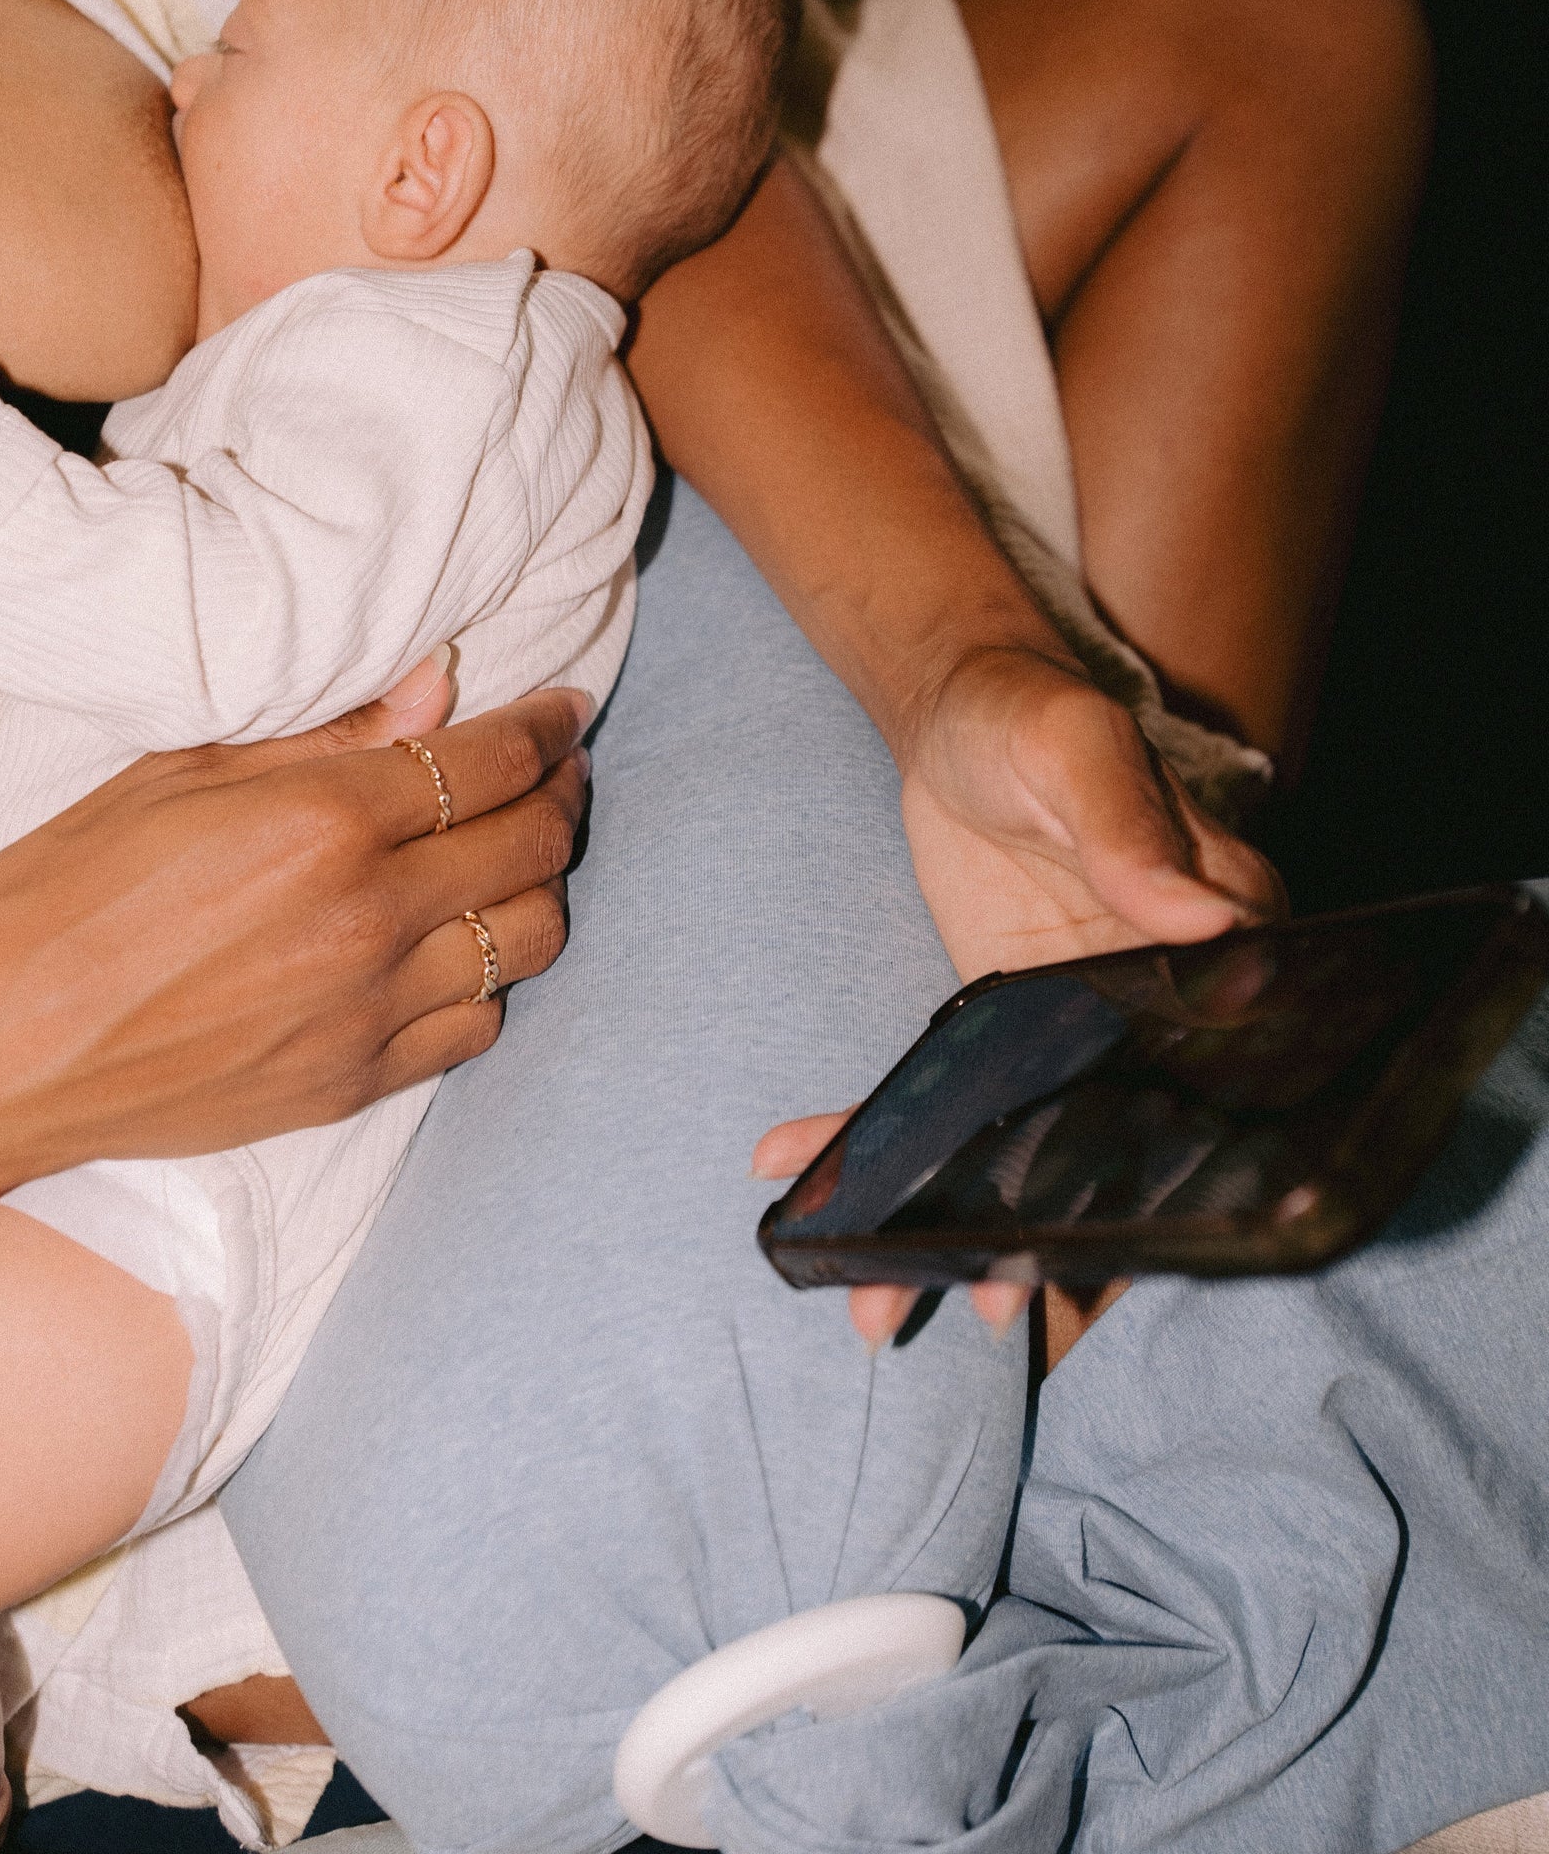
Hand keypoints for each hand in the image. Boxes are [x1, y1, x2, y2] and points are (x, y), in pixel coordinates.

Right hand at [0, 662, 591, 1248]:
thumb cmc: (59, 893)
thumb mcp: (177, 775)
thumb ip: (326, 734)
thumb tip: (436, 686)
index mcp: (324, 820)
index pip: (491, 759)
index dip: (548, 727)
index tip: (564, 713)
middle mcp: (368, 917)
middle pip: (534, 845)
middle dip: (563, 795)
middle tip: (557, 773)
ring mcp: (370, 1012)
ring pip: (528, 940)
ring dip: (540, 887)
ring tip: (517, 857)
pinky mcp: (354, 1084)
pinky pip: (477, 1027)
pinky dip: (487, 979)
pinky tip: (457, 949)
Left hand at [764, 656, 1282, 1347]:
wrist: (961, 703)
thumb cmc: (1034, 715)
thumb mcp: (1077, 756)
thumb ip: (1131, 834)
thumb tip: (1200, 918)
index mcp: (1212, 953)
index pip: (1195, 1100)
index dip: (1146, 1200)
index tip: (1076, 1274)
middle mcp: (1153, 1009)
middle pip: (1107, 1153)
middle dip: (1032, 1253)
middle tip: (951, 1313)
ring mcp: (1070, 1023)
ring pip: (1019, 1149)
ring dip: (946, 1229)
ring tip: (869, 1303)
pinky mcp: (999, 1018)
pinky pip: (944, 1099)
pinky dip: (878, 1140)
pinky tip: (803, 1167)